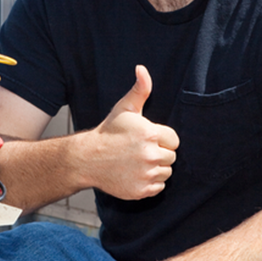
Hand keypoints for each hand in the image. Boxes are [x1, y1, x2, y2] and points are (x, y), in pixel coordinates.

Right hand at [82, 65, 178, 199]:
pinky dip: (150, 183)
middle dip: (160, 153)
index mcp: (150, 134)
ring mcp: (146, 175)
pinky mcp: (141, 191)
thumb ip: (140, 89)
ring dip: (156, 168)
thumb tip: (142, 69)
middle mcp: (150, 155)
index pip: (174, 140)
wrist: (87, 159)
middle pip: (171, 157)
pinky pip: (159, 187)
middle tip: (140, 150)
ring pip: (166, 173)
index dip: (162, 138)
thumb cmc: (108, 132)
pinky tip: (136, 174)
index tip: (147, 138)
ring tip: (137, 161)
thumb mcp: (124, 108)